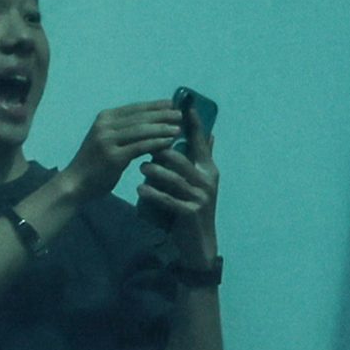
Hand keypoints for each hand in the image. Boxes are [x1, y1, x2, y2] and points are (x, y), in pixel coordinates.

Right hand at [61, 101, 184, 197]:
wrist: (76, 183)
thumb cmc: (96, 163)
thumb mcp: (108, 140)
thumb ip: (125, 130)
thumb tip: (151, 122)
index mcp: (105, 117)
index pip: (135, 107)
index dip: (155, 105)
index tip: (173, 103)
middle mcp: (105, 125)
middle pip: (140, 117)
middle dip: (162, 114)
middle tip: (181, 114)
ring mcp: (107, 140)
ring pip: (141, 130)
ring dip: (162, 128)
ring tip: (179, 128)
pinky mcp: (113, 157)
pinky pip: (140, 147)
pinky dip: (157, 143)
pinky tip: (170, 142)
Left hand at [139, 115, 220, 262]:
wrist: (198, 243)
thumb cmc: (193, 207)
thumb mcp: (200, 181)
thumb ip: (201, 158)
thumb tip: (210, 133)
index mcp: (209, 169)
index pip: (200, 142)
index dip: (193, 124)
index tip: (184, 106)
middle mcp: (207, 181)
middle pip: (182, 158)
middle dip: (162, 150)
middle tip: (144, 145)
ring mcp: (200, 198)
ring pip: (173, 178)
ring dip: (155, 171)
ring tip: (141, 167)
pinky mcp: (190, 213)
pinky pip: (168, 199)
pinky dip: (152, 193)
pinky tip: (140, 189)